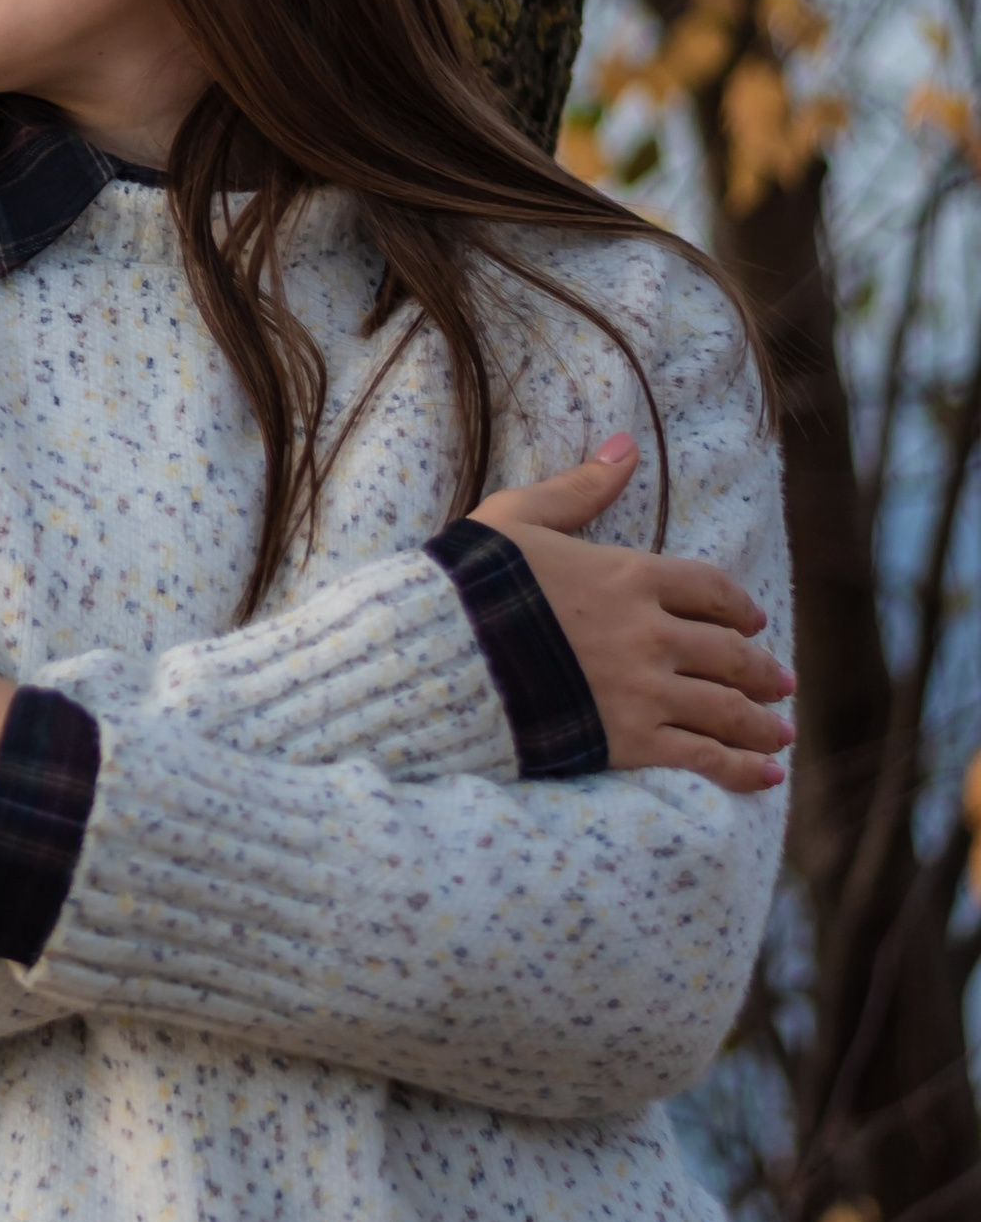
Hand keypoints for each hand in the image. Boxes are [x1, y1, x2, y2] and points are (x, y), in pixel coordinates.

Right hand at [471, 435, 790, 792]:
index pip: (709, 588)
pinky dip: (740, 768)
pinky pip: (701, 756)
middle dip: (761, 668)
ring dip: (760, 721)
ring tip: (781, 731)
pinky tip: (766, 775)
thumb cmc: (470, 583)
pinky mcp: (629, 740)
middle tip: (781, 682)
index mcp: (630, 575)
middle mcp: (651, 633)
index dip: (738, 605)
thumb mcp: (519, 518)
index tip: (754, 620)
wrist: (439, 653)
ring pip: (725, 707)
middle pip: (729, 652)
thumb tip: (626, 445)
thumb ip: (579, 488)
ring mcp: (644, 690)